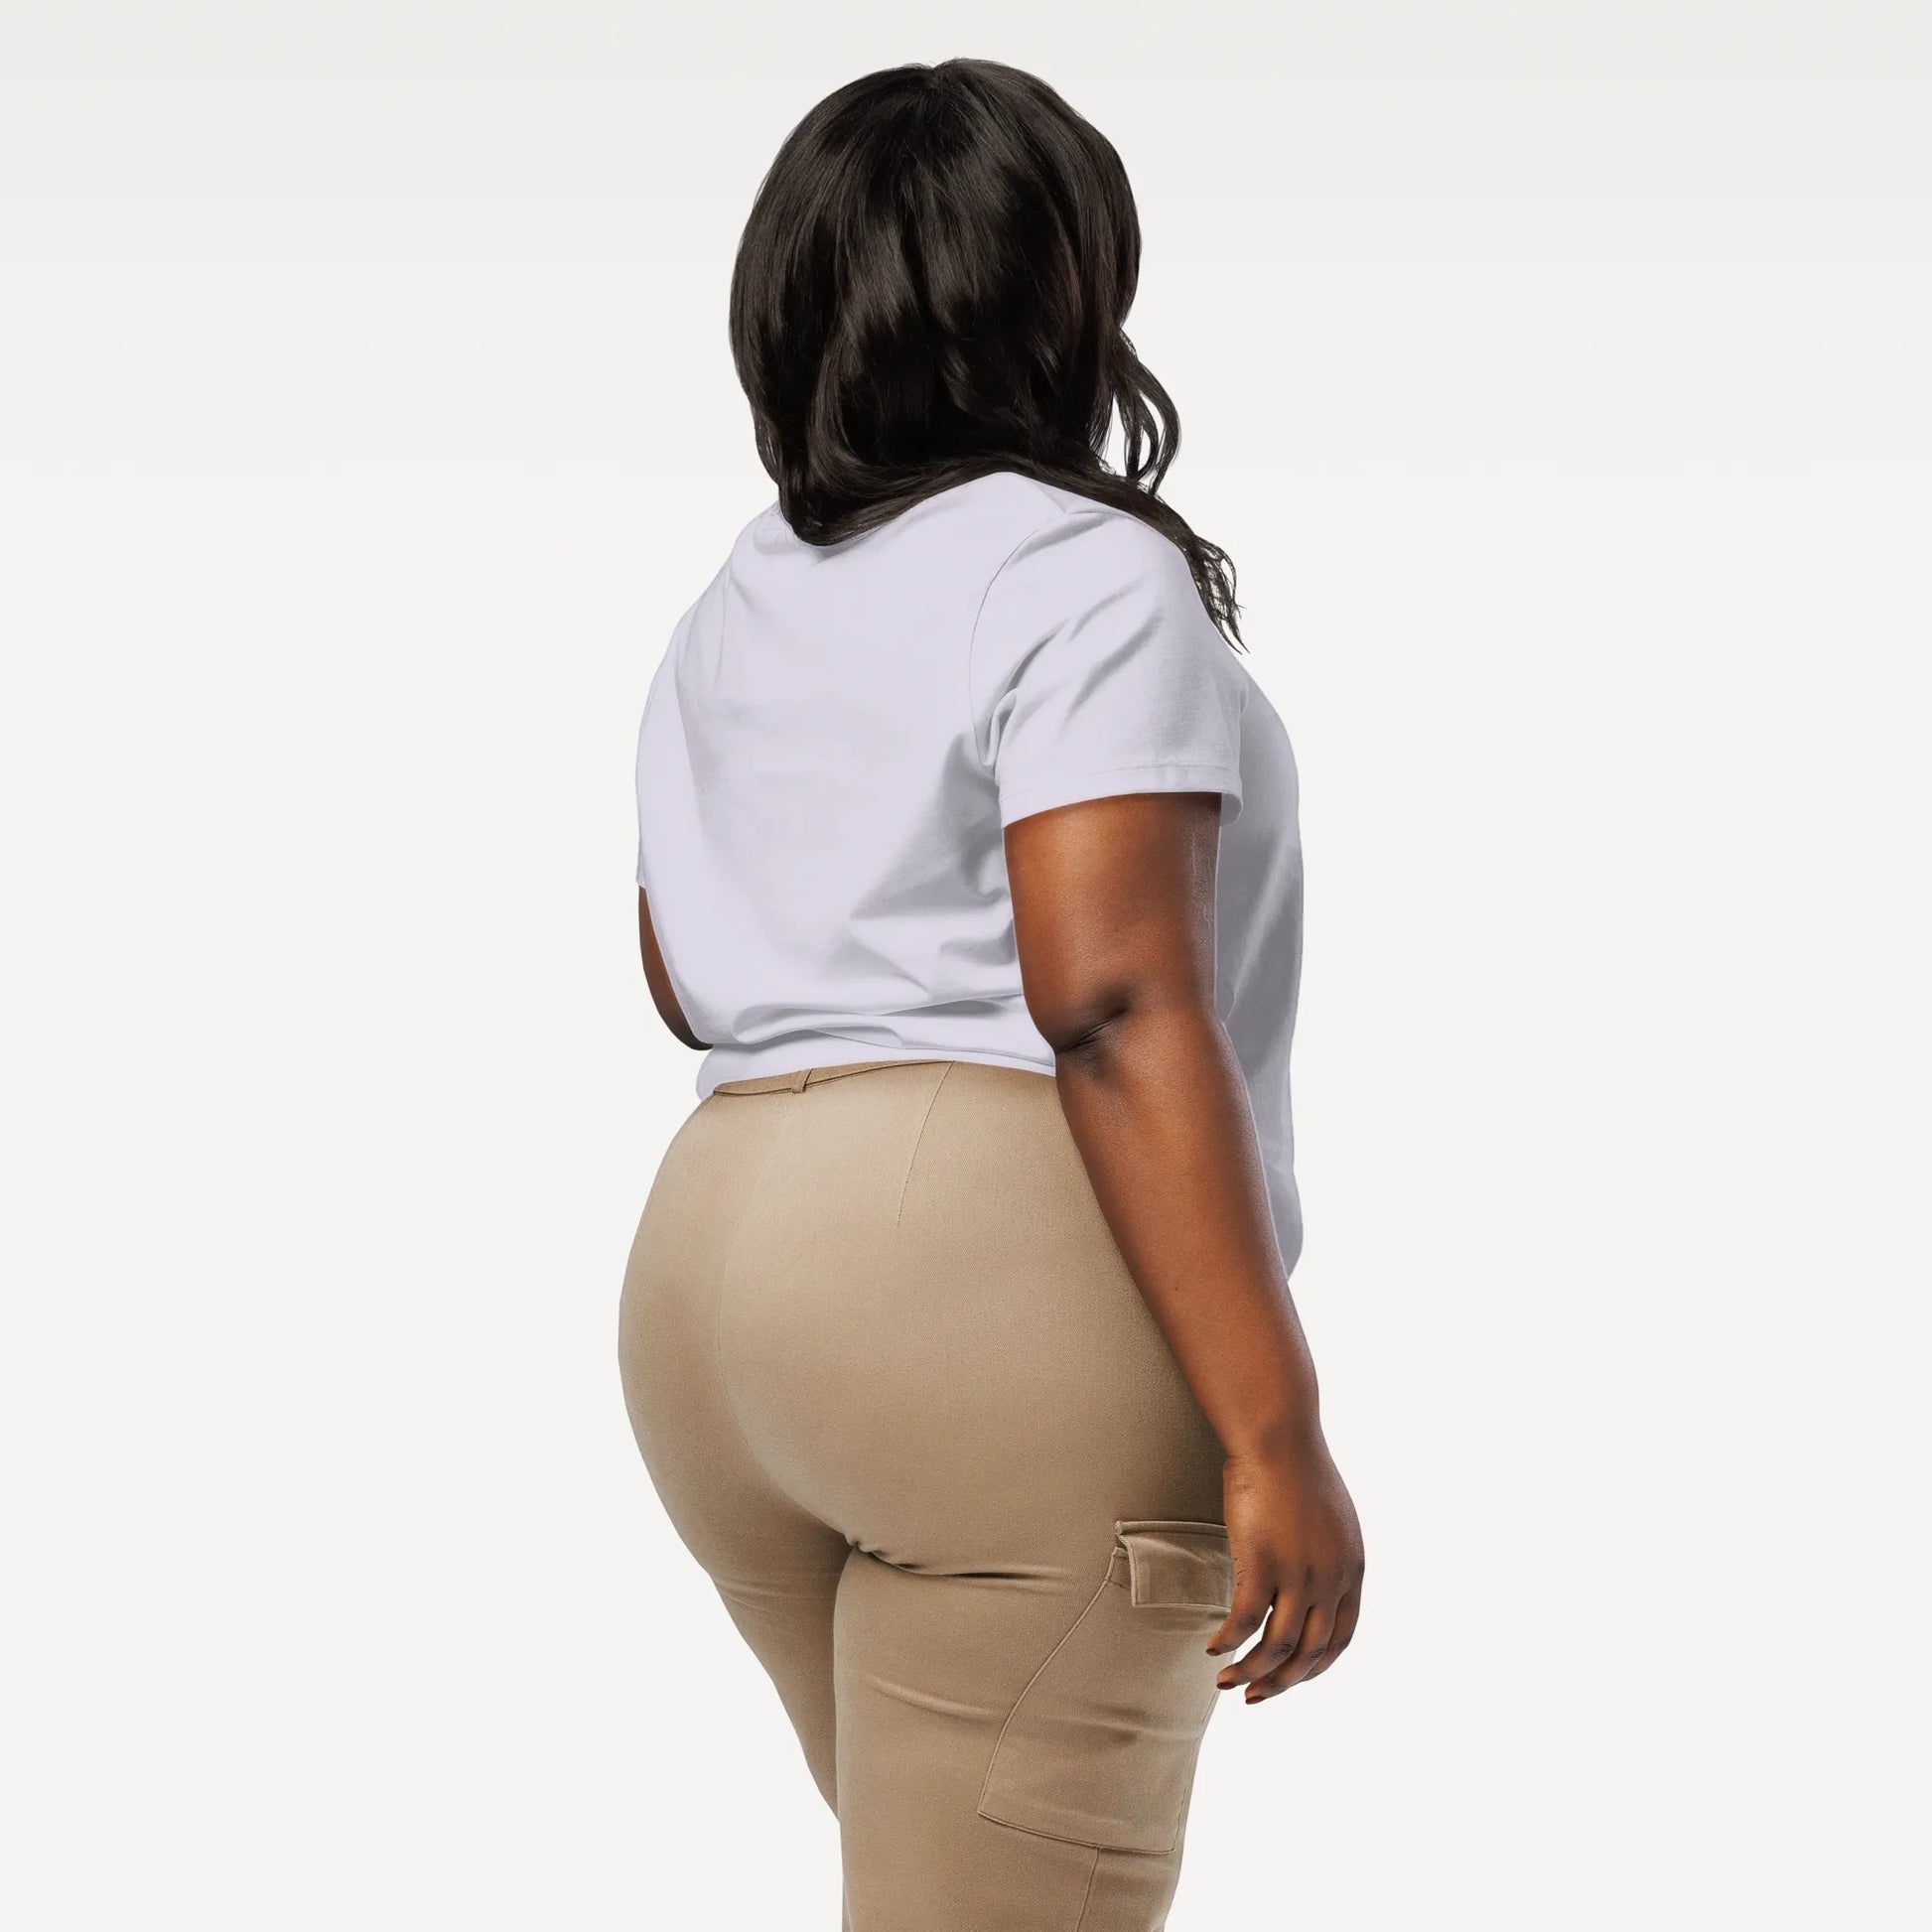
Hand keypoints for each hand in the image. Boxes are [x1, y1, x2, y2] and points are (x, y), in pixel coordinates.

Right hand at [1206, 1435, 1364, 1702]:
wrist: (1280, 1438)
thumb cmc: (1296, 1469)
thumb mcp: (1330, 1520)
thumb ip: (1326, 1556)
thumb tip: (1310, 1580)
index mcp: (1352, 1570)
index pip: (1340, 1641)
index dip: (1314, 1670)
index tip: (1288, 1680)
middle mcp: (1331, 1580)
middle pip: (1309, 1654)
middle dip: (1280, 1683)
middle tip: (1255, 1697)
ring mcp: (1298, 1574)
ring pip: (1276, 1647)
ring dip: (1250, 1672)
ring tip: (1226, 1681)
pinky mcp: (1262, 1563)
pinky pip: (1244, 1621)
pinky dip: (1229, 1642)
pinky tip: (1214, 1647)